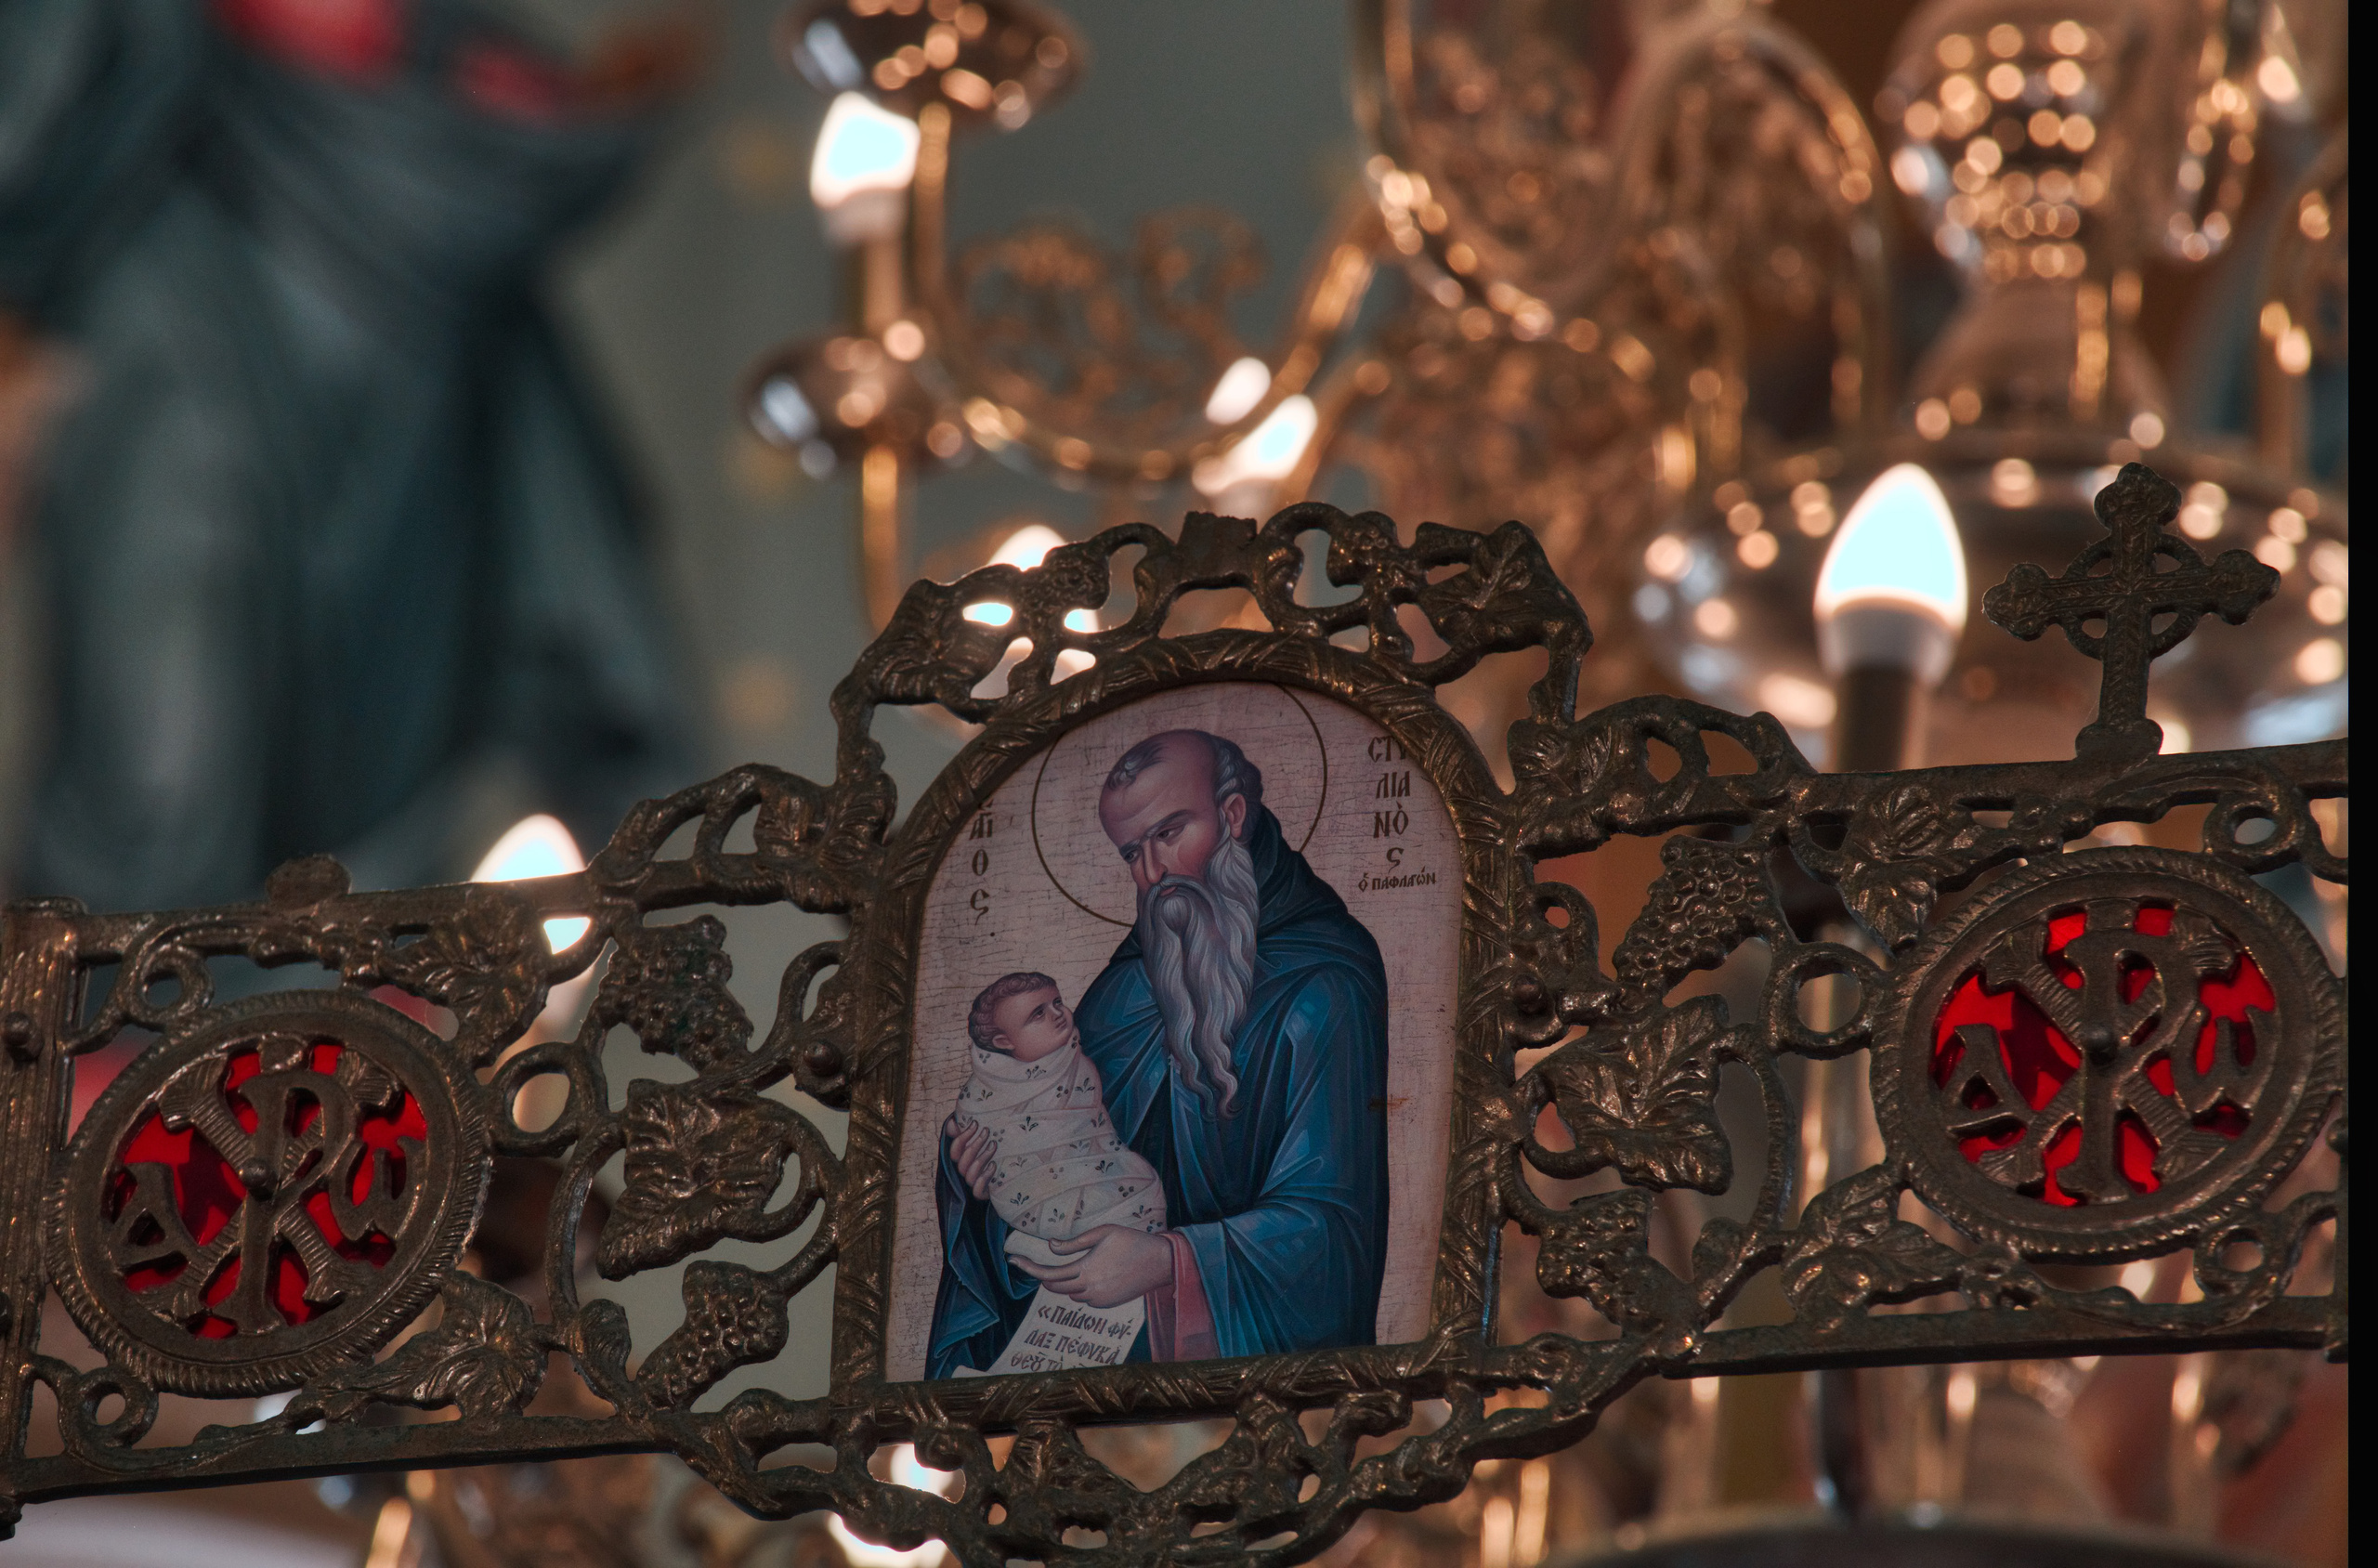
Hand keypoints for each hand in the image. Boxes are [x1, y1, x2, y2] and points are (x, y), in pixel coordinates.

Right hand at [944, 1116, 995, 1199]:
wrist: (1007, 1179)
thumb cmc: (992, 1155)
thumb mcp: (981, 1142)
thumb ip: (967, 1131)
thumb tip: (954, 1121)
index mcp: (962, 1159)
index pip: (955, 1150)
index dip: (963, 1137)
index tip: (976, 1123)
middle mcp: (965, 1172)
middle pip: (963, 1161)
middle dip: (975, 1144)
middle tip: (987, 1131)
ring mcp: (973, 1183)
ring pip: (970, 1174)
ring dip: (981, 1158)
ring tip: (993, 1145)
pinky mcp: (983, 1194)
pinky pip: (977, 1191)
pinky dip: (984, 1178)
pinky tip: (993, 1166)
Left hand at [1014, 1226, 1173, 1308]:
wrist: (1161, 1263)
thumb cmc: (1132, 1241)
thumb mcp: (1103, 1233)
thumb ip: (1074, 1243)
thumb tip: (1050, 1247)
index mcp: (1086, 1270)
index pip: (1048, 1274)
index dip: (1028, 1267)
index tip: (1013, 1260)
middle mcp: (1089, 1290)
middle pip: (1054, 1287)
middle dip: (1045, 1275)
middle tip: (1035, 1261)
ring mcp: (1098, 1300)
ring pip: (1070, 1293)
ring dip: (1067, 1281)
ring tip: (1084, 1261)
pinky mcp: (1107, 1304)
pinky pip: (1084, 1297)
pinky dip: (1082, 1287)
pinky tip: (1098, 1272)